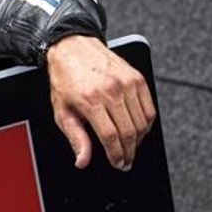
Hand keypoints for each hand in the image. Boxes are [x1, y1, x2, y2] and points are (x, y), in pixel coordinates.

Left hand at [46, 35, 155, 170]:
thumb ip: (75, 138)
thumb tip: (82, 160)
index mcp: (90, 100)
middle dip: (129, 152)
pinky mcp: (137, 77)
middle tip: (126, 161)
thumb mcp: (62, 111)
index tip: (118, 164)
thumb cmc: (65, 79)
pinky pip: (149, 108)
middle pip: (130, 132)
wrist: (73, 48)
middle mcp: (111, 90)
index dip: (116, 155)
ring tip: (131, 148)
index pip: (111, 137)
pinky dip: (147, 123)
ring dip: (139, 140)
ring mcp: (127, 83)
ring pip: (142, 122)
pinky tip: (138, 130)